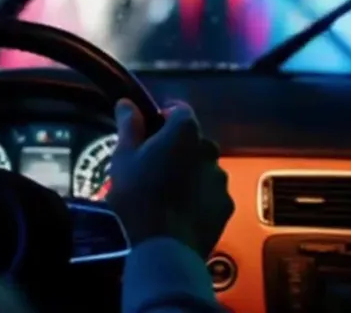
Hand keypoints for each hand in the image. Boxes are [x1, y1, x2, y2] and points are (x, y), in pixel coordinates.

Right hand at [106, 99, 233, 257]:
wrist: (165, 247)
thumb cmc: (138, 196)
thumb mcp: (124, 158)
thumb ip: (129, 126)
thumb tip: (127, 102)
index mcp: (184, 131)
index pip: (179, 110)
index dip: (164, 117)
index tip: (150, 132)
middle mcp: (209, 149)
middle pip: (193, 140)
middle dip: (178, 147)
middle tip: (155, 166)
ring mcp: (221, 178)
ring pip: (204, 167)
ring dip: (191, 172)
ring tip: (169, 192)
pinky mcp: (226, 205)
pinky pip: (211, 193)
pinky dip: (200, 196)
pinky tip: (183, 211)